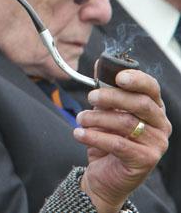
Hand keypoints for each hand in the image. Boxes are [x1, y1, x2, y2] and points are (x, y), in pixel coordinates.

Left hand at [73, 69, 170, 212]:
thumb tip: (99, 65)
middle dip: (112, 97)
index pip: (151, 88)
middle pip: (140, 104)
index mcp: (154, 109)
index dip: (136, 79)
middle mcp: (161, 125)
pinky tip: (79, 134)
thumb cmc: (107, 139)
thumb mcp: (105, 112)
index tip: (117, 76)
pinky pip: (118, 143)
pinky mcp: (145, 160)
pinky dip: (95, 136)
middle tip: (91, 97)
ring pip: (126, 123)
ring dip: (97, 118)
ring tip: (81, 119)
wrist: (104, 175)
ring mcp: (157, 144)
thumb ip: (105, 90)